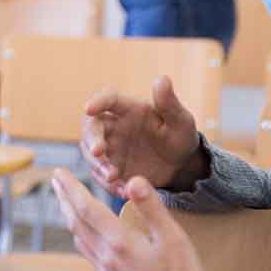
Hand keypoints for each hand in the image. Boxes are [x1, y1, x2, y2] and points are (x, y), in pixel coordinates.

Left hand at [51, 171, 205, 270]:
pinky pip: (90, 256)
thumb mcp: (173, 238)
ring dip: (71, 218)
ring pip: (80, 240)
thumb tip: (133, 180)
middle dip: (64, 199)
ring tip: (67, 204)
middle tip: (56, 181)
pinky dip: (82, 238)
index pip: (87, 208)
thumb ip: (151, 208)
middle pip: (77, 223)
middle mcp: (106, 258)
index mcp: (119, 242)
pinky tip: (87, 236)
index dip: (71, 188)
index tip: (59, 172)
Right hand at [80, 77, 205, 197]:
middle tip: (99, 152)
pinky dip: (109, 185)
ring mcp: (110, 149)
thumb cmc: (181, 137)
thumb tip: (162, 79)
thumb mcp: (181, 121)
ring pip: (91, 154)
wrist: (182, 167)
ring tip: (114, 178)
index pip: (108, 100)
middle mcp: (114, 127)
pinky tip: (123, 191)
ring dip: (98, 165)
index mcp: (128, 110)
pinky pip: (102, 177)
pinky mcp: (111, 169)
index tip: (89, 108)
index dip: (97, 102)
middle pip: (91, 128)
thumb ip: (169, 103)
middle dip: (91, 139)